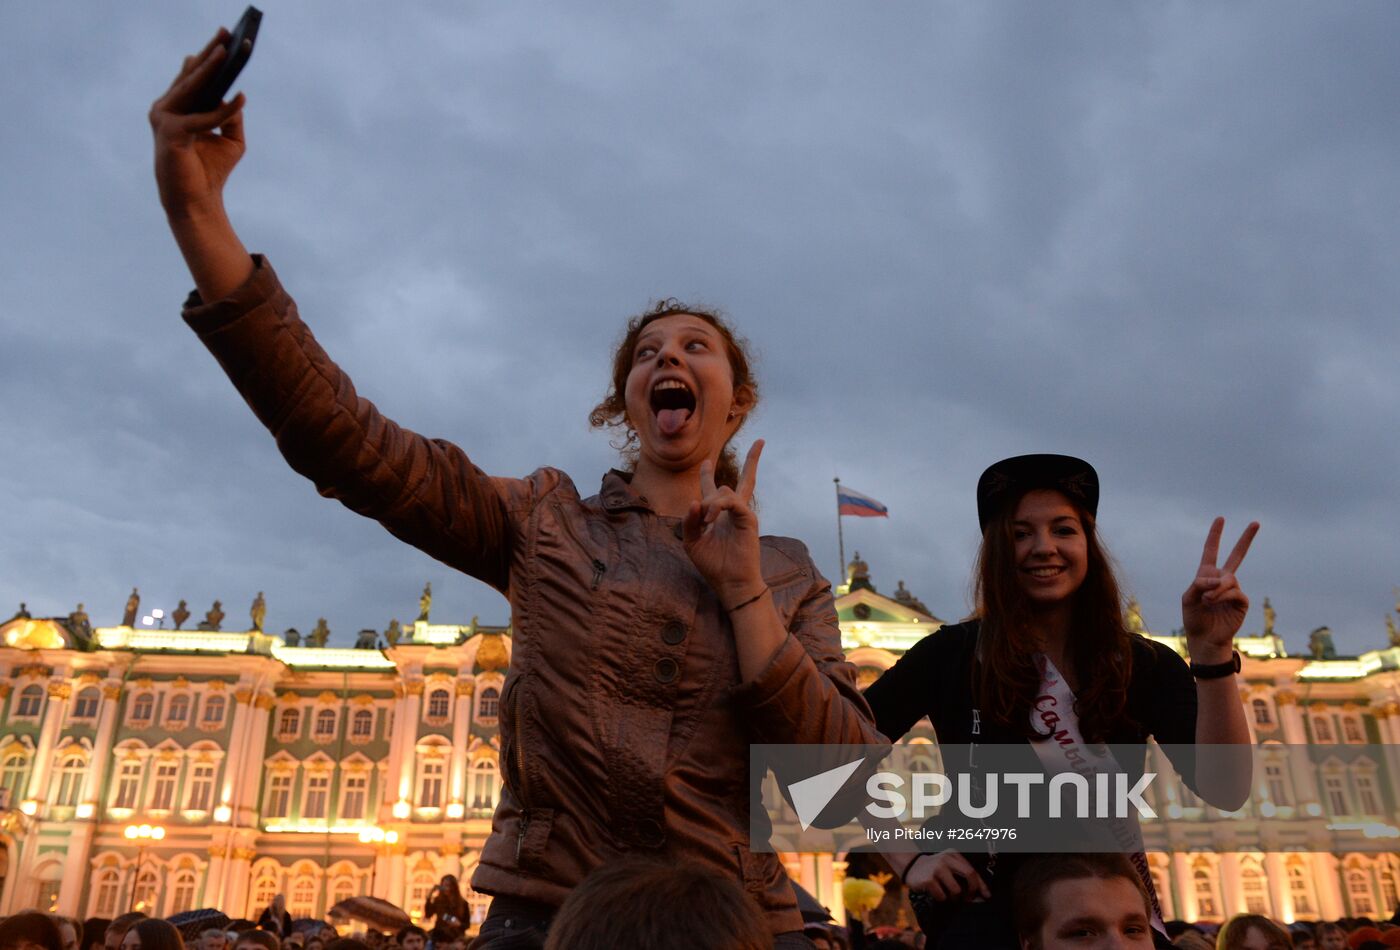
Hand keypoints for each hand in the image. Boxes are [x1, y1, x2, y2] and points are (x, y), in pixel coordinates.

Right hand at [150, 29, 247, 217]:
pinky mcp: (172, 134)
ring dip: (210, 69)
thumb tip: (237, 96)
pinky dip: (222, 110)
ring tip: (226, 52)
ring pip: (191, 89)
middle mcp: (167, 108)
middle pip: (191, 75)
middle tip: (225, 32)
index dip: (209, 56)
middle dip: (209, 53)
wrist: (197, 201)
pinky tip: (239, 100)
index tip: (225, 35)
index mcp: (178, 107)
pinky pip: (202, 118)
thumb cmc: (210, 171)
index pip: (194, 76)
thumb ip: (231, 117)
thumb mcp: (230, 140)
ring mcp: (165, 119)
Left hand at [683, 441, 764, 605]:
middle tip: (756, 446)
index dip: (708, 474)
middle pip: (743, 481)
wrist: (730, 582)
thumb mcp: (691, 541)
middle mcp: (732, 512)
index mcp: (717, 516)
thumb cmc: (712, 564)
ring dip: (711, 502)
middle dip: (752, 461)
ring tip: (706, 519)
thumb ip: (689, 521)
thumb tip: (694, 501)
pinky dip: (719, 506)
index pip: (713, 490)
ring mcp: (742, 514)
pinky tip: (710, 517)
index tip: (706, 461)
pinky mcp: (748, 519)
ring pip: (726, 490)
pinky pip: (733, 501)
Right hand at [903, 850, 990, 901]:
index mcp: (953, 855)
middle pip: (969, 875)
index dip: (981, 885)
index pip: (972, 871)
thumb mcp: (949, 865)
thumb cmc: (935, 869)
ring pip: (956, 890)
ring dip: (954, 898)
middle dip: (972, 891)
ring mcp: (937, 869)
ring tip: (949, 896)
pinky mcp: (928, 880)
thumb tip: (981, 893)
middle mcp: (946, 859)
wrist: (911, 865)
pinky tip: (936, 894)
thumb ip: (963, 875)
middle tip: (968, 899)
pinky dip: (942, 899)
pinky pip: (942, 896)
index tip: (987, 896)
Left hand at [1182, 517, 1258, 661]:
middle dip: (1246, 539)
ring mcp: (1233, 590)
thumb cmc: (1194, 618)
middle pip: (1237, 555)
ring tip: (1207, 600)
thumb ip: (1199, 584)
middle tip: (1256, 522)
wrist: (1204, 638)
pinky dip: (1222, 595)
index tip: (1220, 519)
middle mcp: (1222, 580)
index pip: (1211, 551)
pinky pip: (1235, 591)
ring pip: (1228, 579)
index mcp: (1207, 575)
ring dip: (1215, 589)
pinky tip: (1214, 602)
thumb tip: (1219, 578)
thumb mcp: (1188, 598)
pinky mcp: (1241, 601)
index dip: (1215, 536)